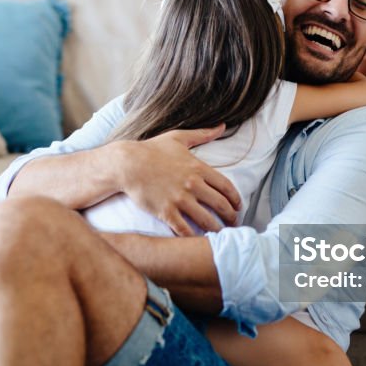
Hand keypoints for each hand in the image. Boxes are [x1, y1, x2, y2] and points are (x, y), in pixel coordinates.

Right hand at [118, 125, 241, 235]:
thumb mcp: (178, 138)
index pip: (226, 187)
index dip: (236, 199)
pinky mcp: (166, 212)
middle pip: (220, 205)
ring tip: (220, 234)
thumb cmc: (151, 149)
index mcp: (198, 168)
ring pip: (206, 220)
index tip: (238, 207)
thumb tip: (222, 126)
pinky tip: (198, 240)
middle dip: (230, 217)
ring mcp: (179, 199)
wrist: (127, 164)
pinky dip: (193, 237)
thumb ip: (202, 134)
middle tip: (233, 223)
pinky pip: (184, 229)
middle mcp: (192, 184)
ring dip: (216, 229)